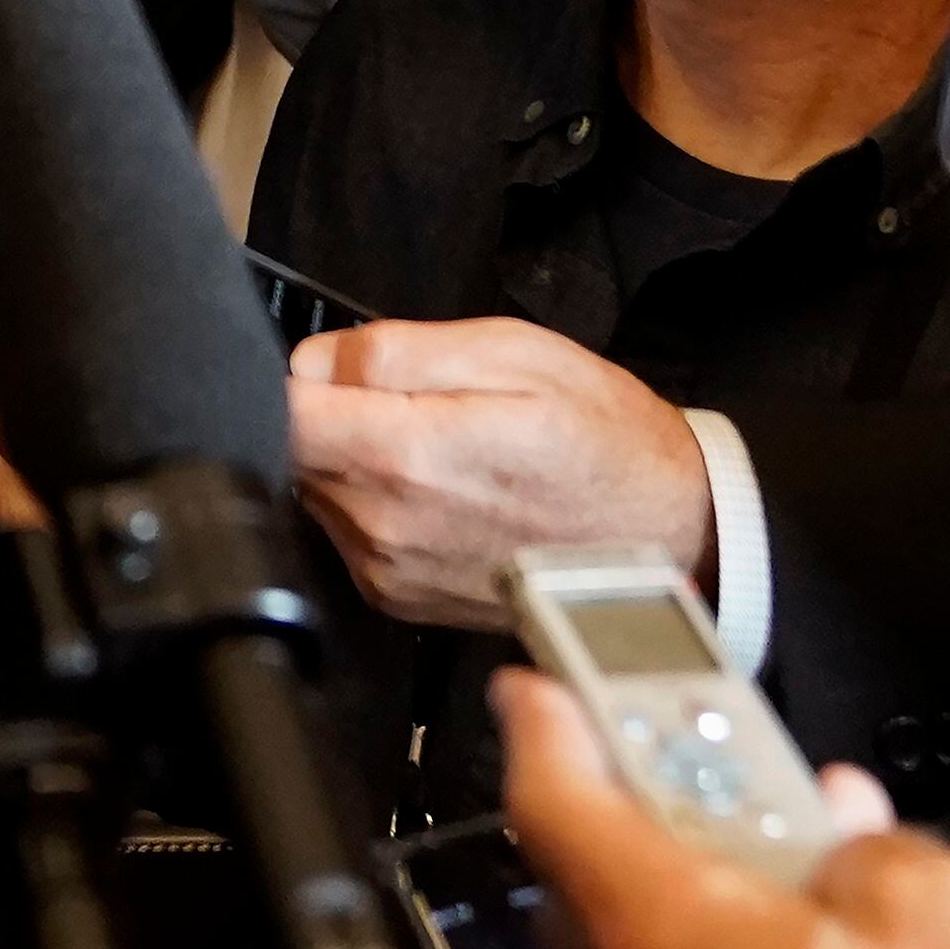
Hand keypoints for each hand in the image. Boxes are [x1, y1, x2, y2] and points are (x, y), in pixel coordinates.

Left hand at [286, 316, 709, 627]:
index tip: (325, 366)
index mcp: (408, 457)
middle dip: (328, 412)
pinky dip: (373, 502)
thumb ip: (393, 349)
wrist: (668, 538)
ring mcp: (391, 571)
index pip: (281, 413)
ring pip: (316, 491)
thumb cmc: (604, 441)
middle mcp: (388, 527)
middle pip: (292, 452)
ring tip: (434, 443)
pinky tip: (437, 487)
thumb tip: (314, 360)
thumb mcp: (510, 350)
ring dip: (350, 459)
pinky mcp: (400, 598)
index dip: (292, 376)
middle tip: (406, 397)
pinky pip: (347, 533)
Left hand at [493, 671, 949, 948]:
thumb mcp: (934, 902)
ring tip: (813, 831)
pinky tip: (832, 926)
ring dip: (726, 877)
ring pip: (669, 942)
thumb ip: (862, 844)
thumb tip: (851, 854)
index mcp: (665, 927)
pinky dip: (752, 945)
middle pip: (605, 878)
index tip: (530, 689)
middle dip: (657, 803)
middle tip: (700, 746)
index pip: (555, 805)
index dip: (543, 729)